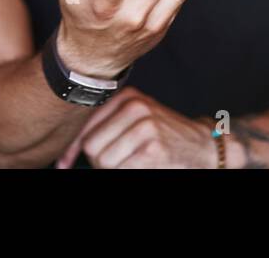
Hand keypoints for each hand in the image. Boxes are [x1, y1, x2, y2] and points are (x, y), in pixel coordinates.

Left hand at [56, 87, 215, 167]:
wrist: (204, 146)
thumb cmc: (164, 136)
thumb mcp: (136, 120)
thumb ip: (106, 127)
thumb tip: (67, 154)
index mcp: (126, 97)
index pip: (85, 125)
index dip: (71, 149)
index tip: (64, 164)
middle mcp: (135, 106)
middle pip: (92, 145)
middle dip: (98, 161)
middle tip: (117, 163)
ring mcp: (145, 126)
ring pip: (103, 160)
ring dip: (112, 169)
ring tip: (131, 163)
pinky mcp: (153, 148)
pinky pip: (120, 169)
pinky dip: (126, 172)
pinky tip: (142, 166)